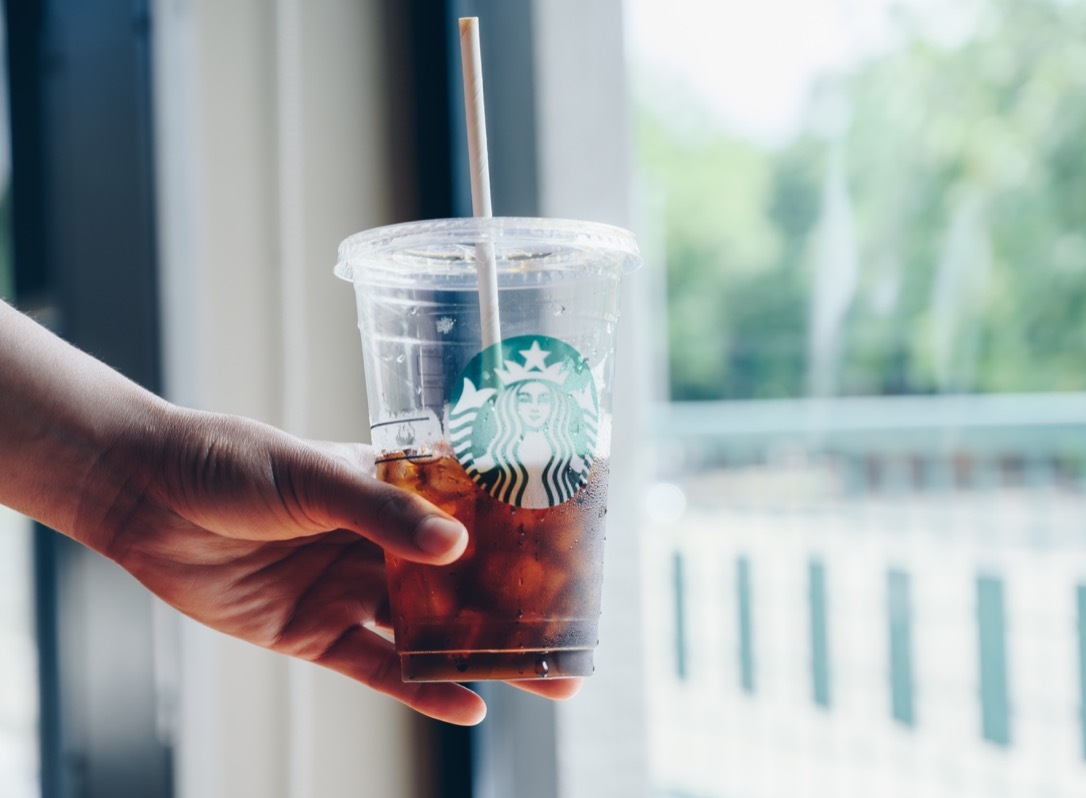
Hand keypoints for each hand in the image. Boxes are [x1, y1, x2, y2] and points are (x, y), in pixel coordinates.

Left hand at [82, 407, 580, 724]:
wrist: (146, 496)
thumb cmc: (232, 463)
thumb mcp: (313, 477)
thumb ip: (382, 512)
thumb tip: (455, 548)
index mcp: (390, 489)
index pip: (472, 515)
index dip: (522, 539)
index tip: (576, 559)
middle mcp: (379, 542)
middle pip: (463, 584)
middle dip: (516, 612)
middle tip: (571, 643)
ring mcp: (349, 589)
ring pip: (430, 631)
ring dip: (481, 656)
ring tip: (540, 681)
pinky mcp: (315, 634)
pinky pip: (375, 666)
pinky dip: (419, 687)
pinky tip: (466, 704)